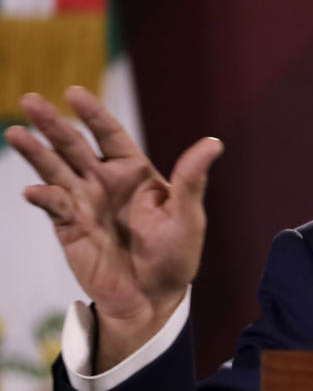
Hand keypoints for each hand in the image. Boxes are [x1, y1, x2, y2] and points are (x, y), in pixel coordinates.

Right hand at [4, 87, 222, 367]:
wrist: (153, 297)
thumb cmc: (176, 256)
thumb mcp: (188, 216)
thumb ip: (192, 179)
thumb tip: (214, 142)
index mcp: (135, 172)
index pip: (110, 135)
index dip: (93, 113)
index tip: (74, 92)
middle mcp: (105, 182)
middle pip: (74, 146)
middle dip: (53, 124)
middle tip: (30, 100)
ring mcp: (84, 203)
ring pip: (55, 170)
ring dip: (36, 153)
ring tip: (16, 133)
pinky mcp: (69, 228)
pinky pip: (54, 207)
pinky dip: (44, 197)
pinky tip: (35, 191)